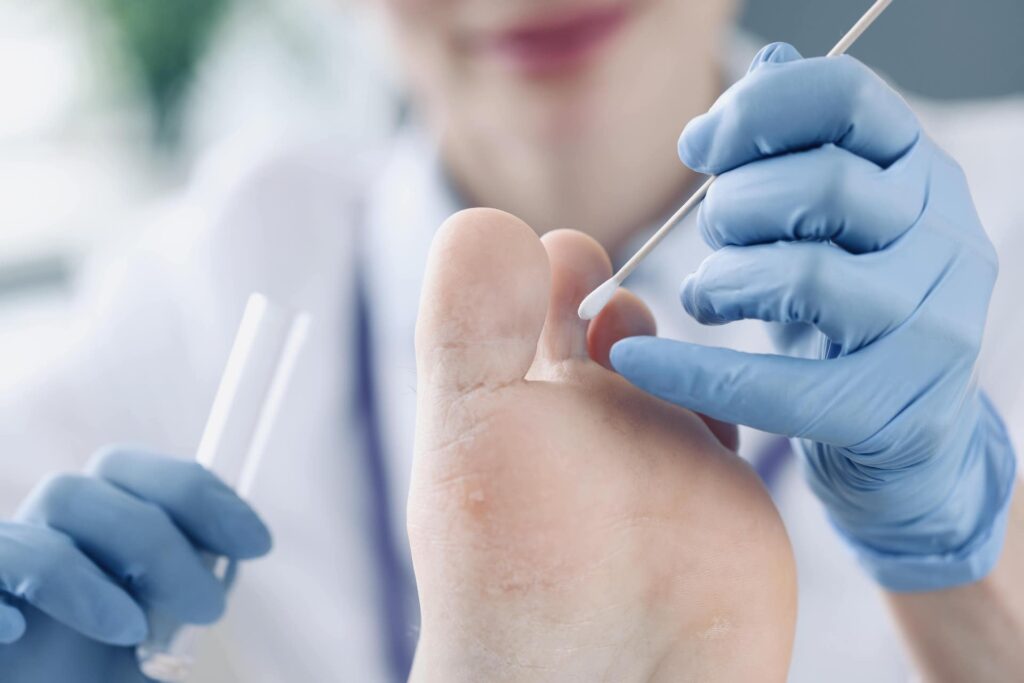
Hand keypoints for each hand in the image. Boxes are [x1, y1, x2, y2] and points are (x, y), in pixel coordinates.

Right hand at [0, 448, 270, 681]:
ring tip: (132, 633)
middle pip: (101, 478)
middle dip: (164, 537)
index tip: (258, 544)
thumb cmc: (101, 678)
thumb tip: (238, 549)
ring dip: (99, 569)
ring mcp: (11, 560)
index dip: (202, 494)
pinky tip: (20, 630)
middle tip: (210, 608)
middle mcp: (55, 527)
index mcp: (101, 523)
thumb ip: (194, 584)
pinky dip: (2, 594)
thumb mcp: (161, 634)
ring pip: (54, 503)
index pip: (142, 470)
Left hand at [408, 209, 794, 681]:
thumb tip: (487, 218)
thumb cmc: (514, 564)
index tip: (569, 254)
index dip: (545, 260)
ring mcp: (659, 448)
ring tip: (662, 338)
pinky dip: (738, 377)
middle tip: (618, 286)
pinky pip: (736, 408)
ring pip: (673, 358)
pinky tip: (736, 372)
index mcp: (521, 397)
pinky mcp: (726, 482)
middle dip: (613, 286)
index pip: (528, 301)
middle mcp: (589, 417)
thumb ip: (468, 322)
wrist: (605, 677)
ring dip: (677, 329)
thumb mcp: (471, 427)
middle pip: (606, 320)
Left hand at [611, 43, 1016, 590]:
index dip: (755, 109)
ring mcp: (930, 326)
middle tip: (710, 239)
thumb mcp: (828, 221)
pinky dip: (691, 373)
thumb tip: (766, 62)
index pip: (847, 97)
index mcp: (920, 175)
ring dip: (722, 281)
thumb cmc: (847, 315)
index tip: (696, 147)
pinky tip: (637, 364)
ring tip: (705, 296)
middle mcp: (945, 239)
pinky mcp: (891, 406)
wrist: (905, 432)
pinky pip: (777, 384)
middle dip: (734, 208)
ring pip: (806, 275)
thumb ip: (797, 146)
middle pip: (823, 184)